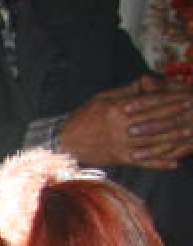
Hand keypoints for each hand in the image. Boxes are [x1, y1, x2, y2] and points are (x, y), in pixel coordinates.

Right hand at [61, 76, 192, 169]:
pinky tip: (174, 163)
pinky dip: (159, 163)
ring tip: (189, 134)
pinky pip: (143, 161)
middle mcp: (121, 127)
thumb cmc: (83, 117)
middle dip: (176, 117)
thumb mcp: (102, 98)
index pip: (148, 104)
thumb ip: (126, 92)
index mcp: (117, 109)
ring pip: (153, 141)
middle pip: (154, 121)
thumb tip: (146, 82)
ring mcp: (121, 144)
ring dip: (173, 139)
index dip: (168, 101)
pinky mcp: (120, 158)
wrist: (65, 142)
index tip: (185, 98)